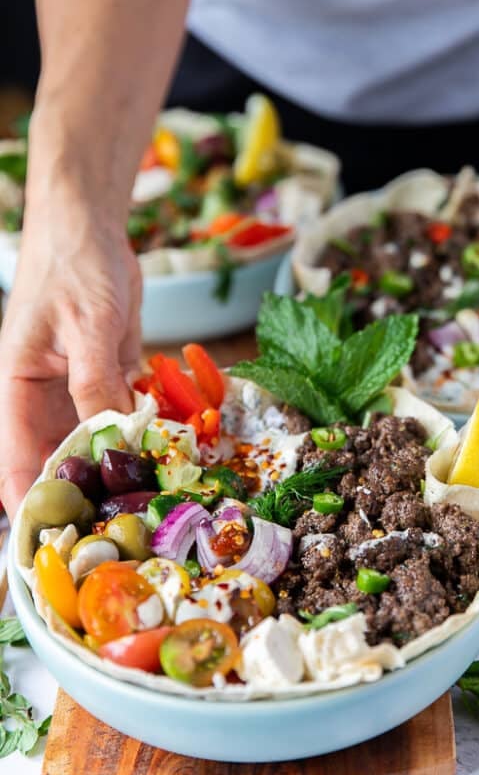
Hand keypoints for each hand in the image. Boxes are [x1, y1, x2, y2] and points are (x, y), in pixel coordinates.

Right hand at [0, 204, 140, 518]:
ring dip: (118, 470)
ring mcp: (79, 392)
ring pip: (94, 445)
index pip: (15, 461)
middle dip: (83, 497)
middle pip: (58, 462)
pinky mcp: (110, 380)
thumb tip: (111, 434)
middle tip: (118, 533)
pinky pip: (124, 419)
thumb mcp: (86, 325)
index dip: (29, 504)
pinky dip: (141, 436)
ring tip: (147, 506)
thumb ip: (96, 380)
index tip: (53, 543)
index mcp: (16, 390)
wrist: (92, 231)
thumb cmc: (72, 267)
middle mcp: (44, 400)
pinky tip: (167, 457)